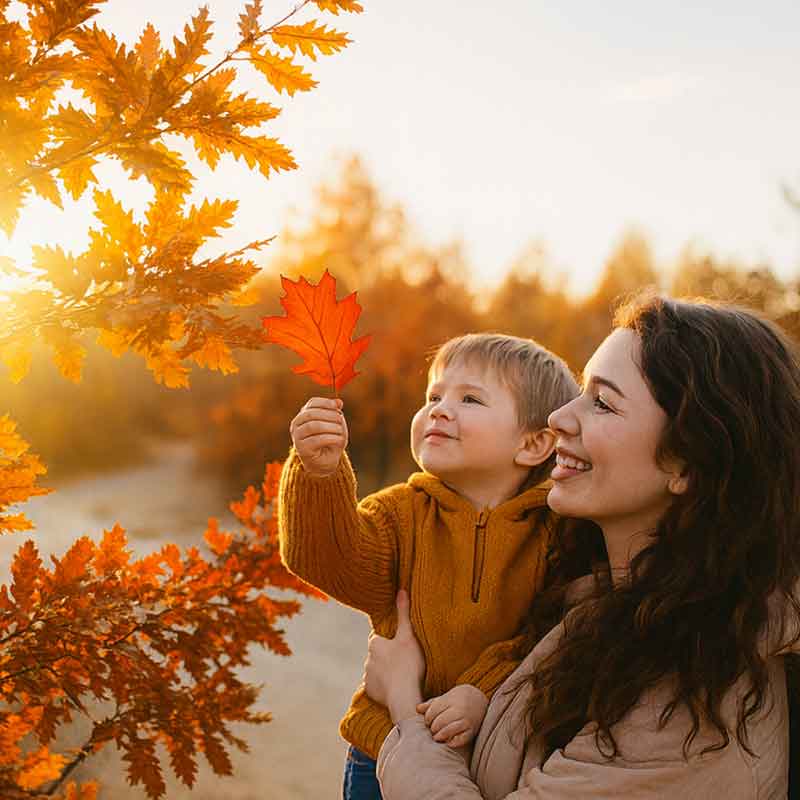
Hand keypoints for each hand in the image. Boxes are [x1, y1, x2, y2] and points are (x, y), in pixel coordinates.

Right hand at [289, 397, 348, 476]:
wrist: (325, 462)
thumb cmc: (330, 440)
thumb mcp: (336, 424)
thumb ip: (336, 413)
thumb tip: (339, 402)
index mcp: (304, 414)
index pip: (312, 403)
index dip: (326, 403)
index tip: (338, 406)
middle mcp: (297, 424)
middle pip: (311, 414)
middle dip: (328, 415)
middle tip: (340, 419)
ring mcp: (297, 437)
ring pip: (313, 426)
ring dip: (330, 427)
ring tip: (341, 431)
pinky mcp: (302, 449)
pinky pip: (317, 440)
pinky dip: (330, 438)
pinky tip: (338, 439)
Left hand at [364, 590, 425, 722]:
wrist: (404, 696)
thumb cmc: (408, 664)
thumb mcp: (408, 636)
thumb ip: (403, 613)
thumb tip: (401, 590)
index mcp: (374, 644)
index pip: (378, 638)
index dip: (388, 641)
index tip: (398, 645)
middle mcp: (367, 659)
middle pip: (377, 655)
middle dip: (386, 656)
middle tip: (402, 660)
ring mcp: (368, 676)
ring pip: (376, 670)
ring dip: (384, 671)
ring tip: (400, 675)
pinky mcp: (370, 692)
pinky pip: (376, 686)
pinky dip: (383, 686)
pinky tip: (395, 687)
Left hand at [417, 684, 488, 747]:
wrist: (478, 699)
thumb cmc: (457, 700)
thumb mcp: (444, 698)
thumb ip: (431, 704)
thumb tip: (417, 709)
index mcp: (451, 700)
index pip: (434, 710)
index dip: (427, 718)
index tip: (427, 722)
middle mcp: (459, 710)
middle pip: (440, 721)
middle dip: (433, 727)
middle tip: (431, 730)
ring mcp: (466, 721)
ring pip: (449, 730)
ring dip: (440, 735)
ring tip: (436, 737)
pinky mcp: (472, 731)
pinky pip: (461, 739)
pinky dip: (452, 742)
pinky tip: (447, 742)